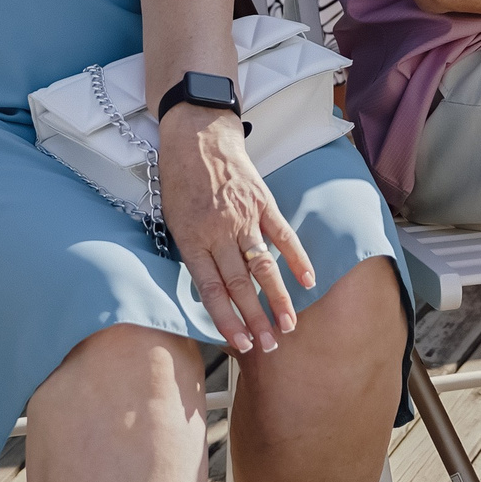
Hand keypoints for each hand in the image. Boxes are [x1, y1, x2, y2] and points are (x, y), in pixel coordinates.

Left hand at [157, 104, 315, 354]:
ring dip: (277, 299)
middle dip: (256, 320)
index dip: (227, 320)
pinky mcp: (263, 202)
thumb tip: (214, 290)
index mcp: (192, 240)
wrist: (197, 136)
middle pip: (241, 285)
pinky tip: (307, 281)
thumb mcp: (173, 220)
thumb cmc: (180, 181)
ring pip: (264, 266)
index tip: (241, 344)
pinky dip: (297, 259)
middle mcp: (219, 232)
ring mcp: (244, 217)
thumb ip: (195, 253)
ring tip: (289, 325)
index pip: (212, 290)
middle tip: (270, 346)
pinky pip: (283, 235)